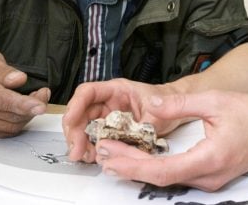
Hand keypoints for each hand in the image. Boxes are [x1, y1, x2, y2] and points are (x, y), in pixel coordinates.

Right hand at [0, 49, 49, 138]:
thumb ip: (4, 69)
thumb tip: (19, 80)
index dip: (21, 104)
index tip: (40, 105)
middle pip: (7, 115)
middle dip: (31, 107)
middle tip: (42, 95)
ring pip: (9, 126)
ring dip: (26, 116)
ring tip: (33, 101)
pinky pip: (4, 133)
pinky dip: (17, 123)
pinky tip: (19, 111)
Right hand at [62, 78, 179, 162]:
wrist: (178, 109)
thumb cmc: (168, 101)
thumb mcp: (160, 110)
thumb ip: (145, 124)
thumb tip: (131, 137)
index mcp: (117, 90)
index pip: (88, 92)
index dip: (75, 105)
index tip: (70, 121)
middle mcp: (108, 102)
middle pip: (81, 113)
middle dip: (75, 132)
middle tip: (76, 150)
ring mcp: (108, 117)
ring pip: (85, 127)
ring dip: (81, 143)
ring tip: (85, 156)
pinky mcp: (111, 131)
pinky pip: (95, 139)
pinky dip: (91, 148)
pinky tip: (94, 157)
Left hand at [93, 91, 247, 190]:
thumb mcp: (216, 100)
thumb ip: (181, 104)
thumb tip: (151, 105)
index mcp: (210, 158)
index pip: (163, 171)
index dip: (134, 166)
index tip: (111, 155)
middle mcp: (209, 177)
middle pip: (160, 179)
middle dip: (129, 168)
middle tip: (102, 154)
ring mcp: (211, 181)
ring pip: (168, 181)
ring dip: (140, 169)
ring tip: (114, 155)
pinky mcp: (211, 178)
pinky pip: (178, 177)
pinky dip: (156, 168)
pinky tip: (140, 158)